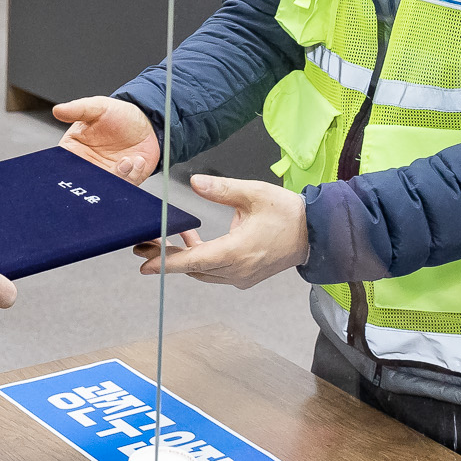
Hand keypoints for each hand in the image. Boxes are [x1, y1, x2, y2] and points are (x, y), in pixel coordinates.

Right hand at [53, 97, 160, 183]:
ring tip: (127, 161)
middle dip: (94, 181)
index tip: (80, 166)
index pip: (62, 167)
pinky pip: (125, 186)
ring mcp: (107, 175)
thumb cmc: (119, 114)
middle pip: (83, 184)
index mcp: (74, 151)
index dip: (67, 173)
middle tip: (105, 169)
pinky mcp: (125, 180)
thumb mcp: (98, 107)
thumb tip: (58, 110)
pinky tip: (137, 161)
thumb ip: (78, 109)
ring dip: (118, 177)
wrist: (146, 122)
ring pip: (105, 188)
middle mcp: (89, 166)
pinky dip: (132, 176)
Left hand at [137, 175, 306, 287]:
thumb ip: (222, 190)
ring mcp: (242, 276)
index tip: (146, 264)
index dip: (167, 263)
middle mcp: (238, 270)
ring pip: (203, 272)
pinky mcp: (246, 276)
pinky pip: (215, 271)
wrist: (316, 233)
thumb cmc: (287, 213)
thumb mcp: (253, 194)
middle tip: (143, 247)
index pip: (194, 261)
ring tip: (166, 239)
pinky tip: (195, 239)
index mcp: (237, 252)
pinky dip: (201, 259)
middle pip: (194, 268)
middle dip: (167, 258)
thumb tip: (194, 183)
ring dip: (185, 257)